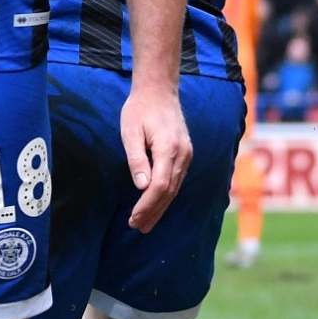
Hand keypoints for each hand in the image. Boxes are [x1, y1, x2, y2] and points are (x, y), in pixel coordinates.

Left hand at [119, 82, 192, 231]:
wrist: (159, 91)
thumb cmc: (140, 109)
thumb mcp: (130, 131)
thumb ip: (136, 159)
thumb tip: (141, 186)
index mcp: (168, 148)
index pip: (160, 185)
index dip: (147, 205)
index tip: (134, 217)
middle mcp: (182, 154)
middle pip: (169, 191)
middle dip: (153, 212)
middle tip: (138, 227)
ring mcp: (187, 154)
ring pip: (175, 188)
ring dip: (160, 207)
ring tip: (145, 223)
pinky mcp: (186, 154)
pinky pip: (177, 180)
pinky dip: (167, 195)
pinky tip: (157, 205)